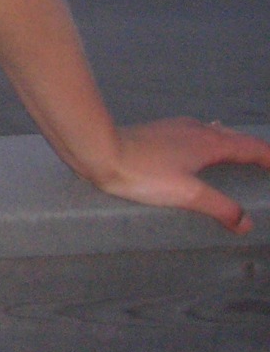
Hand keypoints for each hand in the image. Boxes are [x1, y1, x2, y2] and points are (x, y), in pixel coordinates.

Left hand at [92, 120, 269, 232]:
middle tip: (265, 163)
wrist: (98, 149)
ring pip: (213, 133)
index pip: (251, 147)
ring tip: (237, 154)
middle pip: (235, 137)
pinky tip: (196, 150)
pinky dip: (208, 142)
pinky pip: (195, 134)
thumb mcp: (187, 194)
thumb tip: (246, 222)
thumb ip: (220, 207)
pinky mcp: (158, 133)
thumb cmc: (143, 172)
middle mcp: (196, 130)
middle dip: (253, 149)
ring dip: (230, 143)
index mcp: (209, 143)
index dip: (268, 157)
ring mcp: (176, 128)